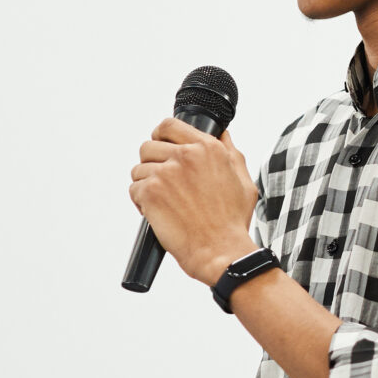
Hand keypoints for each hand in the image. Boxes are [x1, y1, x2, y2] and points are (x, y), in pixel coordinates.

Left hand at [130, 119, 260, 284]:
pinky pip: (134, 189)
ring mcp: (166, 173)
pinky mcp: (151, 193)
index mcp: (208, 148)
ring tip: (164, 202)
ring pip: (138, 170)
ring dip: (146, 185)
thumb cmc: (232, 222)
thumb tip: (222, 135)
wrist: (221, 251)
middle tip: (163, 183)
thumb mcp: (243, 181)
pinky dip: (141, 202)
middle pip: (149, 146)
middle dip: (152, 164)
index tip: (161, 144)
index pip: (170, 125)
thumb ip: (230, 153)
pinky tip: (158, 213)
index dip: (161, 135)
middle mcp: (186, 156)